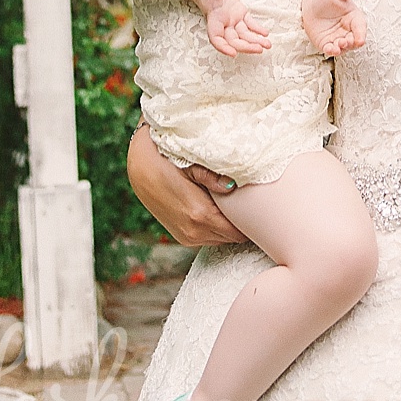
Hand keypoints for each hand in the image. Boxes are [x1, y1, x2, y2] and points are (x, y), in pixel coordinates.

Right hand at [125, 125, 244, 246]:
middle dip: (242, 225)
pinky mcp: (182, 237)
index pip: (240, 232)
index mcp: (200, 216)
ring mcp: (187, 237)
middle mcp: (194, 232)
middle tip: (251, 207)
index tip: (261, 211)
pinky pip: (209, 238)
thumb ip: (213, 177)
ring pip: (221, 240)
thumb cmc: (166, 161)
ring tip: (232, 207)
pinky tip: (217, 210)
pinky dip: (217, 228)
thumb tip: (233, 186)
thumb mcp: (191, 164)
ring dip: (228, 227)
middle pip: (233, 238)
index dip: (252, 223)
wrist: (140, 168)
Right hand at [190, 0, 269, 55]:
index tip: (232, 54)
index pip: (216, 38)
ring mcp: (232, 20)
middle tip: (259, 49)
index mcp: (213, 18)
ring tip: (267, 45)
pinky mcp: (240, 14)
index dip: (223, 47)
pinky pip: (250, 24)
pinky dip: (257, 29)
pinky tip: (265, 33)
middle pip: (233, 40)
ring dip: (255, 41)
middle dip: (246, 46)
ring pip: (243, 35)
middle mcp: (223, 23)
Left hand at [303, 0, 367, 56]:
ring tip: (337, 46)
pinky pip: (331, 49)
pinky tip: (329, 50)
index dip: (361, 35)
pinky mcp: (327, 43)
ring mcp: (338, 38)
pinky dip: (331, 51)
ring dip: (342, 48)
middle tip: (345, 42)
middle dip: (351, 43)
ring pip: (343, 47)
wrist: (313, 5)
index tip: (360, 41)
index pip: (361, 29)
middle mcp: (349, 31)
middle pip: (354, 41)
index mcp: (355, 19)